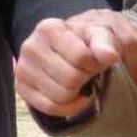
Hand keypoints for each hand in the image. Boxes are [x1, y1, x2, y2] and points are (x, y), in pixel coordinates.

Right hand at [14, 10, 136, 117]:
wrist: (86, 42)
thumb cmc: (100, 38)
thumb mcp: (113, 32)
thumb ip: (111, 41)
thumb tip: (108, 55)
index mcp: (51, 28)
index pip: (81, 58)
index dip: (98, 65)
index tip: (101, 60)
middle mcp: (31, 46)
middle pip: (69, 80)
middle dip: (87, 80)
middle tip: (92, 72)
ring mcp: (24, 68)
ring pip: (59, 97)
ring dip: (78, 94)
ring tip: (83, 82)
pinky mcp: (23, 88)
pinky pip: (49, 109)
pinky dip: (68, 108)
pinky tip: (77, 97)